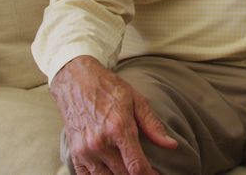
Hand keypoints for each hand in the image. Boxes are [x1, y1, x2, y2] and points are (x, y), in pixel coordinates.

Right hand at [49, 56, 177, 174]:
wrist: (76, 80)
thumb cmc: (108, 88)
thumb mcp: (136, 100)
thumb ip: (153, 125)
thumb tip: (171, 145)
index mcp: (118, 128)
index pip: (136, 165)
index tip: (157, 174)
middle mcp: (99, 142)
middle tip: (147, 172)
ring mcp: (84, 150)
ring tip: (130, 171)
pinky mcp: (74, 152)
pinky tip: (111, 172)